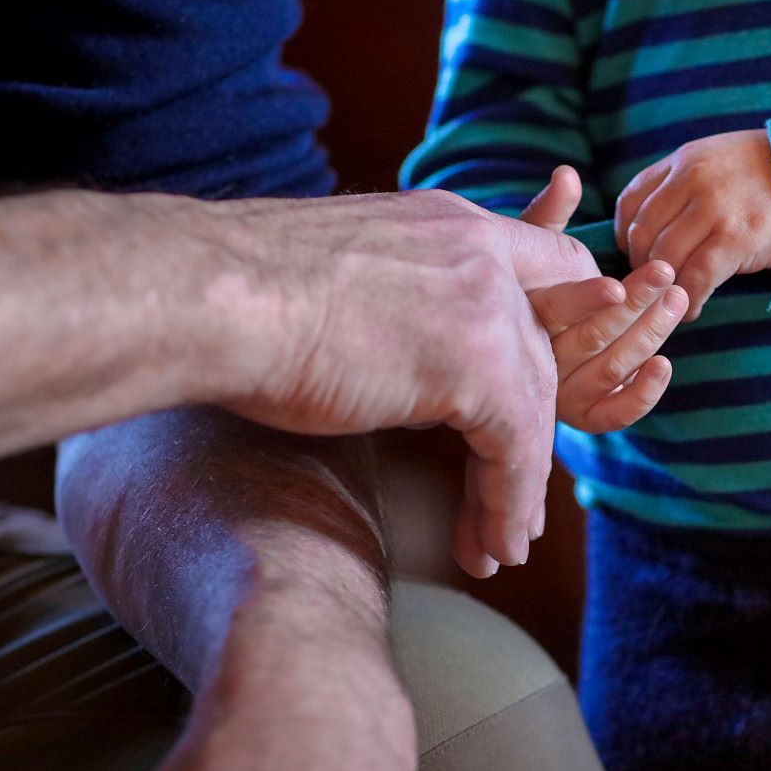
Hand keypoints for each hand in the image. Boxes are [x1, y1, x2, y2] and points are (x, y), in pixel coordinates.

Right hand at [192, 190, 600, 577]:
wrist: (211, 298)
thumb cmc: (240, 297)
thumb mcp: (340, 280)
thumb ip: (392, 303)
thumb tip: (389, 353)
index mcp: (450, 223)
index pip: (551, 267)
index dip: (560, 333)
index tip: (549, 393)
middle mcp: (482, 255)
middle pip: (540, 358)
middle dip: (527, 436)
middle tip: (508, 500)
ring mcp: (487, 308)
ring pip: (533, 413)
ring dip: (516, 490)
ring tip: (498, 546)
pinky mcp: (477, 367)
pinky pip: (515, 452)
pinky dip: (507, 507)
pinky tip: (491, 547)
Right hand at [520, 167, 683, 432]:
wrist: (509, 344)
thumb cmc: (528, 283)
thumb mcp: (531, 248)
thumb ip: (548, 216)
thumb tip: (567, 174)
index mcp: (522, 319)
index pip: (553, 311)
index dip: (584, 299)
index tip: (616, 284)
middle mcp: (538, 361)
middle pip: (591, 338)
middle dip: (633, 306)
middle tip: (667, 274)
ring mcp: (561, 392)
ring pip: (610, 369)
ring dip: (648, 335)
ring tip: (677, 300)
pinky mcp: (584, 416)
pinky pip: (613, 415)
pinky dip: (642, 394)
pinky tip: (665, 365)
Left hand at [614, 129, 770, 320]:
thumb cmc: (764, 177)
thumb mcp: (715, 163)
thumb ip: (680, 185)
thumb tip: (647, 227)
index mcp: (683, 161)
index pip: (630, 202)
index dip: (625, 235)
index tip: (636, 255)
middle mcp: (693, 180)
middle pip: (643, 234)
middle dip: (642, 267)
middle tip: (656, 285)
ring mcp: (714, 208)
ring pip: (665, 258)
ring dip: (664, 288)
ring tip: (673, 300)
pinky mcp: (737, 237)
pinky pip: (696, 277)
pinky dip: (689, 298)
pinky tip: (692, 308)